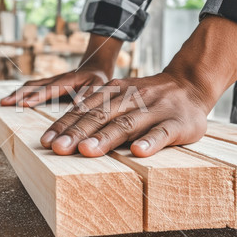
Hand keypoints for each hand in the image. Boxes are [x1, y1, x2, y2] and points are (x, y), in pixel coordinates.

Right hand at [0, 68, 108, 106]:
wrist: (94, 67)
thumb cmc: (98, 79)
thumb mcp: (99, 85)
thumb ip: (89, 94)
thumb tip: (78, 102)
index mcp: (67, 81)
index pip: (49, 89)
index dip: (36, 97)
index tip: (23, 103)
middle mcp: (55, 79)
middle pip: (33, 86)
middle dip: (18, 94)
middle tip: (3, 103)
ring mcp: (50, 81)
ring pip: (30, 86)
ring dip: (16, 93)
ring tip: (3, 102)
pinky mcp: (48, 85)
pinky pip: (32, 88)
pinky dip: (21, 93)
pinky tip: (13, 99)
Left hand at [41, 16, 236, 156]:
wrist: (190, 84)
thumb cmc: (148, 96)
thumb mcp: (121, 94)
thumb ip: (98, 106)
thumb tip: (66, 124)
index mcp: (114, 93)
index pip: (84, 109)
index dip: (64, 125)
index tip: (46, 141)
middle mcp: (131, 99)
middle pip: (100, 116)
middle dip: (77, 133)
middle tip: (59, 149)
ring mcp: (154, 110)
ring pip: (127, 124)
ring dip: (106, 138)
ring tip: (87, 150)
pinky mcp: (177, 123)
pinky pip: (162, 133)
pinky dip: (150, 141)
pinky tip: (138, 152)